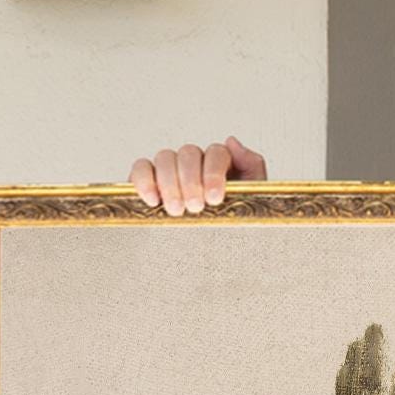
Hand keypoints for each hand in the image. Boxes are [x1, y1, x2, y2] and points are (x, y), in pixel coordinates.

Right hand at [130, 135, 266, 214]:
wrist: (217, 251)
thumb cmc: (235, 222)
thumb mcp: (254, 198)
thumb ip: (252, 167)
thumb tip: (233, 142)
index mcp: (220, 164)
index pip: (216, 152)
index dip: (214, 172)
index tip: (214, 198)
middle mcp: (194, 162)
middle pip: (188, 153)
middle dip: (191, 181)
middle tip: (195, 207)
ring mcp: (170, 169)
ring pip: (165, 157)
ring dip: (170, 183)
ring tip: (176, 210)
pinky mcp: (148, 180)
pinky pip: (140, 168)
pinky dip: (144, 180)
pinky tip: (153, 201)